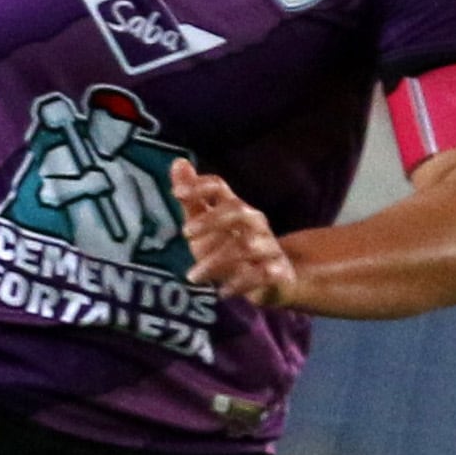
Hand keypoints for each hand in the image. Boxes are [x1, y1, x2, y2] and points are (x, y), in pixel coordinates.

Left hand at [174, 161, 296, 307]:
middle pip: (237, 210)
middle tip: (185, 234)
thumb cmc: (231, 247)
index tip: (177, 193)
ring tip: (193, 277)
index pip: (219, 187)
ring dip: (216, 261)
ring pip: (246, 246)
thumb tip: (177, 162)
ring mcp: (268, 246)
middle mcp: (255, 222)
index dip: (200, 186)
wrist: (274, 278)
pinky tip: (221, 292)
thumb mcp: (207, 225)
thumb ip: (192, 199)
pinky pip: (263, 274)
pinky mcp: (278, 271)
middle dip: (210, 220)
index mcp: (236, 208)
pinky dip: (240, 283)